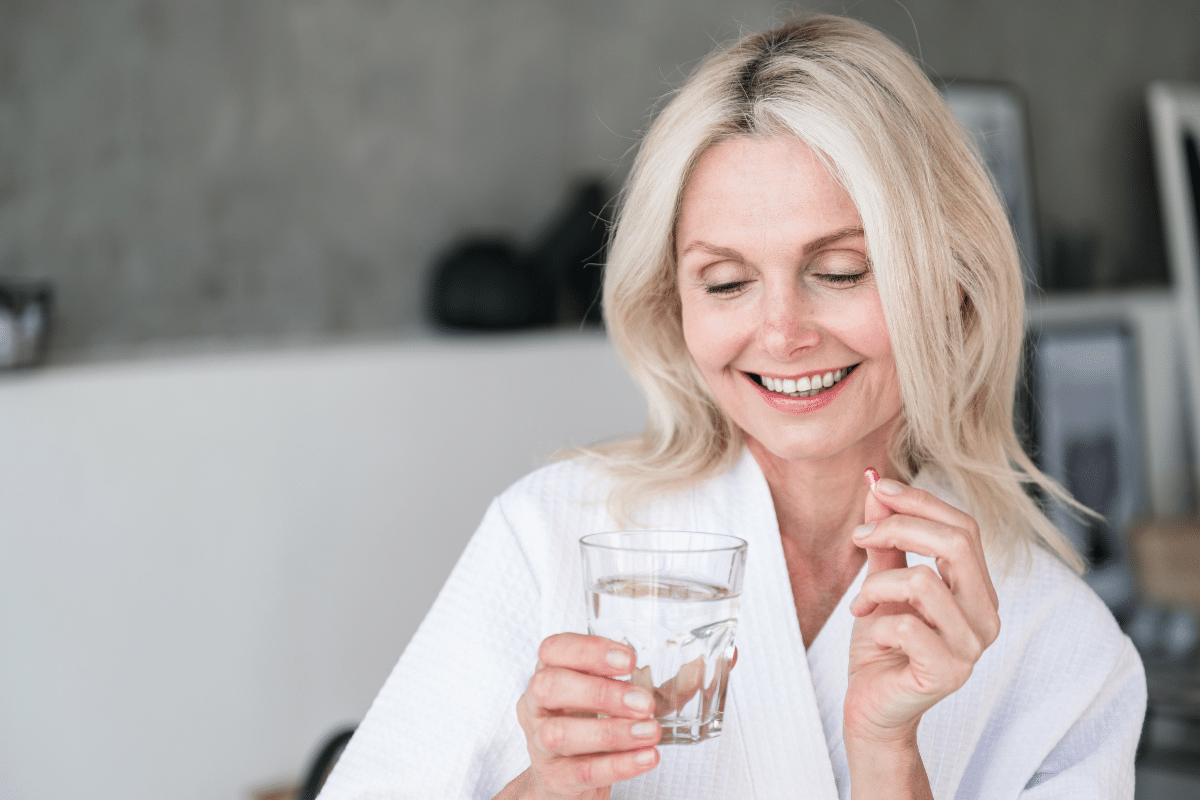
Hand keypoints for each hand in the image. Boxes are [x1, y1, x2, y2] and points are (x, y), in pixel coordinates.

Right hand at [503, 633, 660, 799]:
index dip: (588, 650)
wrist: (566, 778)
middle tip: (643, 703)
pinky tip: (645, 758)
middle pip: (549, 686)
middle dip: (599, 692)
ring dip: (611, 732)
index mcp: (550, 673)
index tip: (629, 659)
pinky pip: (581, 770)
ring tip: (650, 732)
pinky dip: (618, 765)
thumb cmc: (592, 725)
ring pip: (560, 733)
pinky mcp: (555, 778)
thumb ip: (659, 683)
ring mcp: (540, 743)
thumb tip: (706, 665)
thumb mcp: (617, 699)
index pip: (553, 649)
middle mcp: (537, 705)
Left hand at [844, 471, 999, 745]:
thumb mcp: (882, 584)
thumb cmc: (883, 646)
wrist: (874, 708)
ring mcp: (971, 647)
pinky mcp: (948, 673)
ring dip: (875, 585)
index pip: (963, 527)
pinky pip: (907, 626)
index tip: (877, 488)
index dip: (919, 500)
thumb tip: (877, 484)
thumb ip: (886, 540)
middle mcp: (986, 615)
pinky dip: (879, 623)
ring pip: (923, 582)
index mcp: (978, 589)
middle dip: (897, 528)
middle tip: (858, 539)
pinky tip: (875, 636)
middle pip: (955, 543)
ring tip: (861, 604)